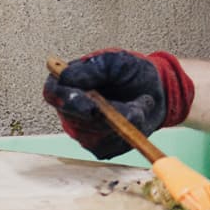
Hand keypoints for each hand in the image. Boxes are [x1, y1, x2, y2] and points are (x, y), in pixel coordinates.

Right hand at [42, 49, 194, 159]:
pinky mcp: (99, 146)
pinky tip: (138, 116)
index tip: (92, 107)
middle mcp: (69, 110)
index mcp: (66, 83)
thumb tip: (66, 75)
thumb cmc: (131, 72)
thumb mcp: (116, 61)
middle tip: (134, 107)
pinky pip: (110, 148)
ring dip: (124, 123)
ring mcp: (82, 130)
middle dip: (108, 117)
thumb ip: (92, 68)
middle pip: (75, 122)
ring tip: (140, 104)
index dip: (70, 102)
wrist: (155, 89)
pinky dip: (130, 133)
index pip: (54, 94)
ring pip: (96, 138)